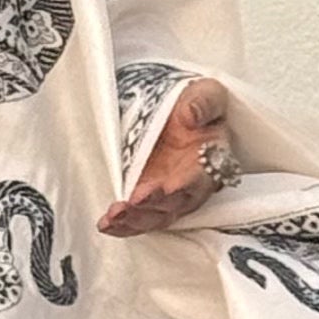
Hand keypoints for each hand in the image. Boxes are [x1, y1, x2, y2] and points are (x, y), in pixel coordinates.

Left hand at [98, 77, 235, 234]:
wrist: (176, 110)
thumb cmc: (195, 105)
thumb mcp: (205, 93)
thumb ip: (203, 102)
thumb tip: (192, 114)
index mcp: (210, 161)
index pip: (200, 179)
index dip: (183, 186)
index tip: (167, 190)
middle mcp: (190, 185)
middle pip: (174, 205)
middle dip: (152, 206)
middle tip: (132, 202)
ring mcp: (167, 195)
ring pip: (154, 216)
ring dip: (134, 220)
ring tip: (114, 216)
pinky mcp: (147, 199)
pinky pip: (137, 218)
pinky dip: (122, 225)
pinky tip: (107, 224)